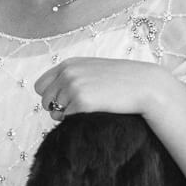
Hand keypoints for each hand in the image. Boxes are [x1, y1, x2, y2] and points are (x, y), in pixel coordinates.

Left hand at [34, 57, 166, 119]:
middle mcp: (67, 73)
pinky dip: (77, 121)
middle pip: (45, 101)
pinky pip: (67, 120)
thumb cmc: (121, 81)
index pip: (40, 86)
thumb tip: (53, 99)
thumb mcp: (93, 70)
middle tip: (79, 110)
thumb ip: (73, 77)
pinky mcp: (81, 102)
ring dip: (68, 117)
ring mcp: (73, 86)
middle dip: (57, 109)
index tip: (66, 102)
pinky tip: (95, 113)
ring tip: (91, 110)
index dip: (51, 97)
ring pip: (54, 113)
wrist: (145, 85)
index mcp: (69, 64)